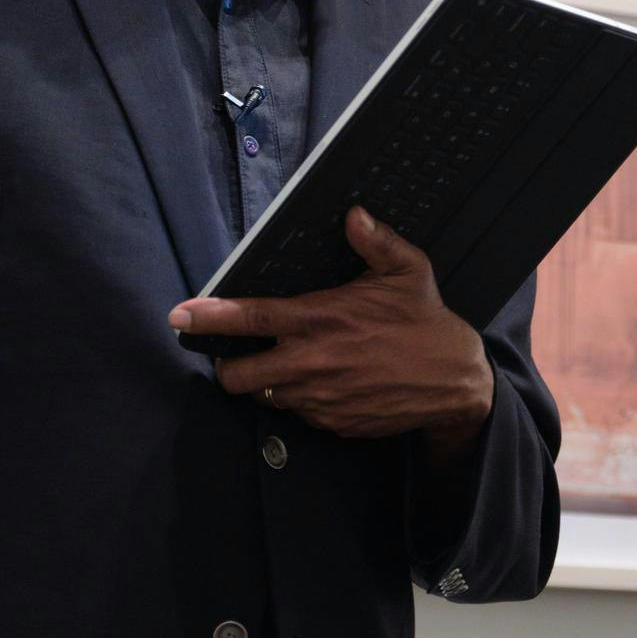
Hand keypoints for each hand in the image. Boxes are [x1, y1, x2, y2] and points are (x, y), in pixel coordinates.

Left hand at [175, 207, 494, 443]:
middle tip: (238, 356)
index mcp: (320, 318)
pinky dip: (304, 401)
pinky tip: (327, 383)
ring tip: (293, 365)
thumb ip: (374, 241)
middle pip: (238, 376)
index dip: (207, 318)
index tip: (180, 317)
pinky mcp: (334, 422)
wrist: (456, 382)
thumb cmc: (427, 321)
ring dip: (269, 384)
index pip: (247, 318)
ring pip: (267, 397)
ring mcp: (320, 397)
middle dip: (229, 367)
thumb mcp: (408, 270)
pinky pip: (301, 414)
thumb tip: (353, 214)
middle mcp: (312, 361)